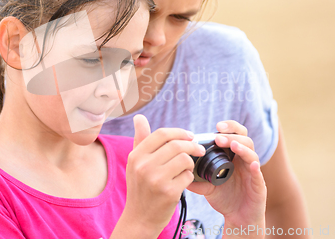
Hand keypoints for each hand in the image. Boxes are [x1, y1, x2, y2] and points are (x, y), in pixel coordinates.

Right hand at [121, 114, 205, 233]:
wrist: (139, 218)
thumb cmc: (140, 187)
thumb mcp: (135, 163)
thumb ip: (140, 140)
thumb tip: (139, 117)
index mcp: (136, 156)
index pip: (162, 134)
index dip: (179, 132)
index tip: (190, 136)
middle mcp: (144, 166)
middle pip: (176, 145)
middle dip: (192, 145)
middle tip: (199, 150)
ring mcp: (156, 179)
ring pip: (185, 159)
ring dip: (191, 163)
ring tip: (188, 168)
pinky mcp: (169, 192)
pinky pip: (188, 176)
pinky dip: (190, 177)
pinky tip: (183, 182)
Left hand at [186, 121, 266, 235]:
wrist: (238, 219)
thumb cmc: (225, 199)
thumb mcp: (208, 187)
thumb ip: (197, 180)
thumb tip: (181, 172)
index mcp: (233, 157)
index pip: (235, 135)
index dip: (228, 128)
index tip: (216, 127)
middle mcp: (244, 161)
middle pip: (245, 139)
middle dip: (232, 135)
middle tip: (219, 136)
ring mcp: (252, 172)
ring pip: (252, 153)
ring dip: (242, 147)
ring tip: (232, 145)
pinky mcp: (259, 185)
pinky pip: (259, 174)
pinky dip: (255, 167)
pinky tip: (252, 164)